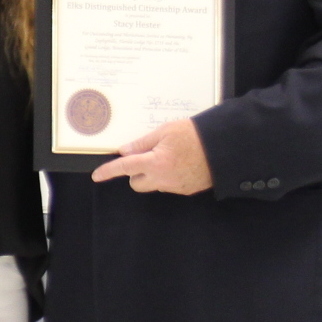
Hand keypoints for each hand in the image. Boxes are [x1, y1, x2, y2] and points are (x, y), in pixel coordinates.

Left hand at [90, 117, 212, 194]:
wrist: (224, 148)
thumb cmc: (196, 135)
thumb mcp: (166, 131)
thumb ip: (143, 143)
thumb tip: (125, 151)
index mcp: (155, 162)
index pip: (125, 168)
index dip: (109, 171)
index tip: (97, 175)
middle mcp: (162, 178)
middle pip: (136, 183)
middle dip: (136, 173)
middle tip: (146, 158)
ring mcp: (174, 186)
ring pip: (153, 185)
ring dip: (152, 175)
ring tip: (168, 158)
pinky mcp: (185, 190)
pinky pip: (168, 186)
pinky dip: (168, 177)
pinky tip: (180, 164)